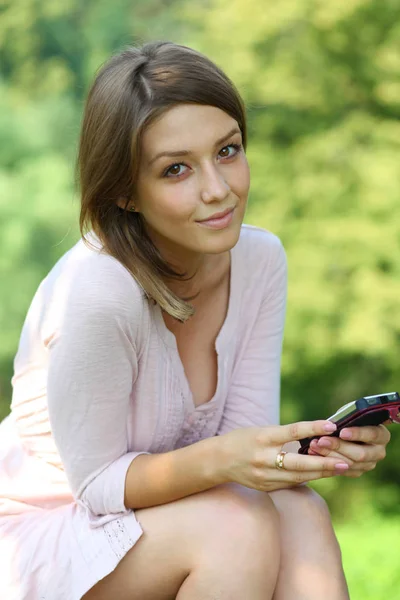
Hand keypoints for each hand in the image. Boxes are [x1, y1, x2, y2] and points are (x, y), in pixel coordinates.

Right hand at [218, 420, 350, 492]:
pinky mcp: (266, 487)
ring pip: (298, 476)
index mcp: (263, 437)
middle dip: (323, 463)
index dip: (313, 428)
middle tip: (344, 461)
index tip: (332, 425)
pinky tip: (321, 474)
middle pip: (299, 463)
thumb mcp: (262, 431)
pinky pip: (291, 483)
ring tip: (340, 468)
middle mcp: (264, 458)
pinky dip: (307, 478)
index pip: (292, 432)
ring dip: (321, 473)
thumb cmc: (243, 440)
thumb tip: (314, 437)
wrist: (219, 460)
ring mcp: (264, 476)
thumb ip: (284, 436)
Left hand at [308, 424, 390, 476]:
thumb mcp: (348, 416)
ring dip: (330, 455)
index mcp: (381, 435)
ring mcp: (369, 464)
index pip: (372, 434)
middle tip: (321, 441)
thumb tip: (331, 425)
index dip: (357, 433)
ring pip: (350, 464)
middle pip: (360, 454)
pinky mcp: (358, 471)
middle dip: (339, 447)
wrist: (345, 433)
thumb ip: (345, 420)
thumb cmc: (348, 421)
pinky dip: (327, 462)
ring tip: (314, 447)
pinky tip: (315, 454)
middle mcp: (379, 452)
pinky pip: (343, 470)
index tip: (342, 432)